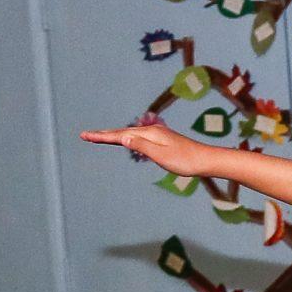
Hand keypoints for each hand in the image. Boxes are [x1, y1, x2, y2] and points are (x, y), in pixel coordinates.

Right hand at [79, 122, 211, 176]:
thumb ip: (141, 146)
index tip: (85, 136)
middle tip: (85, 136)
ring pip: (130, 134)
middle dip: (104, 134)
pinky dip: (127, 138)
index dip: (102, 136)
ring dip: (114, 135)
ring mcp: (158, 135)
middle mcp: (152, 131)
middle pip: (122, 132)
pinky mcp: (163, 141)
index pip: (119, 135)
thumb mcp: (161, 155)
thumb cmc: (186, 161)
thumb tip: (122, 137)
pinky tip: (127, 140)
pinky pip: (138, 138)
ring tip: (100, 137)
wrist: (207, 160)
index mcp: (149, 134)